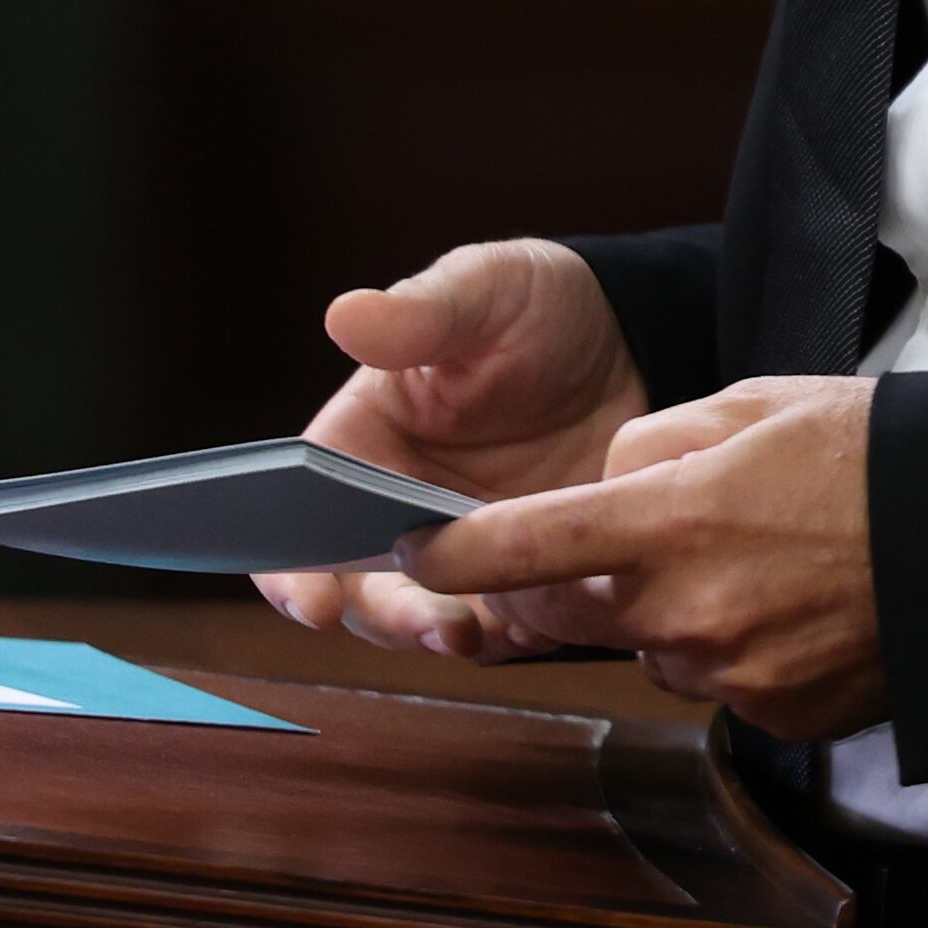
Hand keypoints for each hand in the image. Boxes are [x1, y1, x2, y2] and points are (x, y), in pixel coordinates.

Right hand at [251, 240, 645, 658]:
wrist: (634, 339)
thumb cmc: (535, 306)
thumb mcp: (482, 292)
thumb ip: (420, 314)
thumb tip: (345, 315)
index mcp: (361, 444)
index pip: (300, 521)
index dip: (293, 569)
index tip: (314, 603)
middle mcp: (397, 510)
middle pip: (365, 589)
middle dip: (389, 618)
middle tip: (435, 625)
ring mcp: (464, 548)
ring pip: (432, 617)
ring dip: (447, 635)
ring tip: (477, 634)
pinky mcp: (526, 572)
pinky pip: (509, 623)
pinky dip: (516, 633)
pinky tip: (541, 622)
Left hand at [393, 373, 885, 737]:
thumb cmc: (866, 455)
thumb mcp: (753, 403)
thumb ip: (654, 442)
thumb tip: (606, 483)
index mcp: (670, 518)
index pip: (528, 544)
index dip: (457, 553)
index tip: (414, 552)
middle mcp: (684, 609)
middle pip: (590, 603)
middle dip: (610, 568)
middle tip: (690, 525)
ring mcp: (726, 672)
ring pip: (656, 643)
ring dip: (679, 608)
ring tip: (769, 560)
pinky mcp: (770, 715)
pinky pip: (720, 681)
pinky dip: (741, 646)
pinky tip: (799, 605)